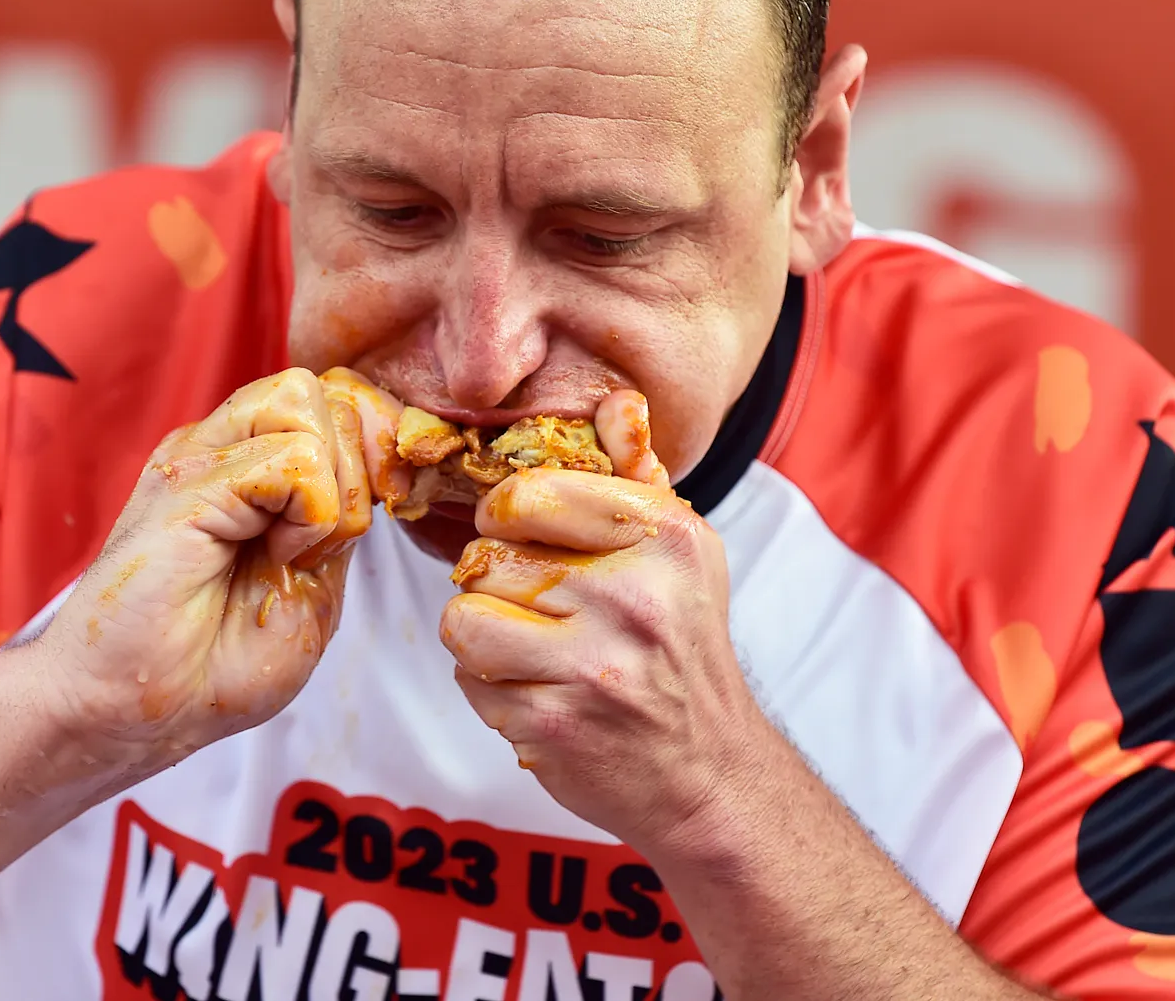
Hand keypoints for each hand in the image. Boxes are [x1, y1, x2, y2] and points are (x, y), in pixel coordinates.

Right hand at [30, 368, 406, 775]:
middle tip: (313, 549)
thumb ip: (344, 522)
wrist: (134, 712)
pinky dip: (310, 518)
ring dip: (332, 490)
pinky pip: (295, 460)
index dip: (372, 451)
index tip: (359, 525)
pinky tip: (274, 559)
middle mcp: (220, 446)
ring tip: (289, 552)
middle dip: (356, 473)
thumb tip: (377, 463)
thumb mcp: (316, 590)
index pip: (335, 401)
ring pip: (311, 406)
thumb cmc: (210, 665)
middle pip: (328, 394)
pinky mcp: (187, 484)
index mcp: (248, 464)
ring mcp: (199, 457)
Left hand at [439, 391, 762, 849]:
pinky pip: (471, 681)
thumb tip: (614, 401)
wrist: (711, 772)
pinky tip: (542, 694)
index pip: (526, 493)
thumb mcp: (681, 553)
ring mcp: (592, 666)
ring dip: (484, 637)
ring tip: (533, 649)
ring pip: (463, 619)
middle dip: (495, 583)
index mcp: (663, 537)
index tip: (527, 539)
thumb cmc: (682, 650)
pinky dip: (493, 690)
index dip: (507, 516)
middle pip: (484, 558)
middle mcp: (632, 596)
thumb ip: (637, 475)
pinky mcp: (554, 725)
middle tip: (538, 606)